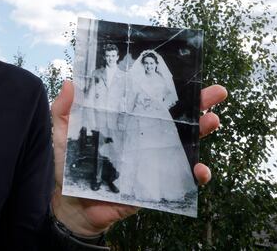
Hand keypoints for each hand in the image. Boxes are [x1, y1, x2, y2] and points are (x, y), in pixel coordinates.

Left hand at [50, 81, 226, 235]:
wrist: (65, 204)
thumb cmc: (64, 164)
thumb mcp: (60, 131)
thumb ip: (64, 108)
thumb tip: (72, 82)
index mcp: (123, 121)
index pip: (149, 100)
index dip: (168, 87)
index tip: (188, 71)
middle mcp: (141, 138)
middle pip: (174, 119)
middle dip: (198, 105)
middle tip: (216, 93)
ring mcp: (149, 162)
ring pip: (182, 146)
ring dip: (200, 134)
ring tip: (212, 121)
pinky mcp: (152, 186)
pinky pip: (179, 182)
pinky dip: (193, 177)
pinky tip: (200, 170)